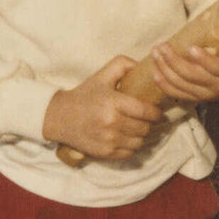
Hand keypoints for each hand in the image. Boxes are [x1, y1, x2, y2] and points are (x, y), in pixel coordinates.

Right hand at [42, 56, 164, 160]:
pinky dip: (132, 147)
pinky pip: (129, 153)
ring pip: (139, 142)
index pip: (145, 111)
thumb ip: (123, 64)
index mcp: (113, 103)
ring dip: (142, 136)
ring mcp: (108, 140)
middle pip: (145, 128)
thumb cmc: (85, 94)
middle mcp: (111, 123)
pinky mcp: (104, 153)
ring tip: (139, 129)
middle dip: (150, 124)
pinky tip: (129, 138)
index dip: (156, 113)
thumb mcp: (102, 75)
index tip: (158, 113)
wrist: (60, 117)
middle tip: (149, 120)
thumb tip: (143, 66)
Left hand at [151, 0, 218, 102]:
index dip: (204, 60)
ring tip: (155, 53)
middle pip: (194, 77)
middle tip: (162, 46)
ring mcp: (207, 94)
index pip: (218, 68)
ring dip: (165, 70)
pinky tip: (154, 71)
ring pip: (182, 85)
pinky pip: (178, 94)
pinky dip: (164, 85)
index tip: (191, 48)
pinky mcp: (198, 98)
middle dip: (174, 62)